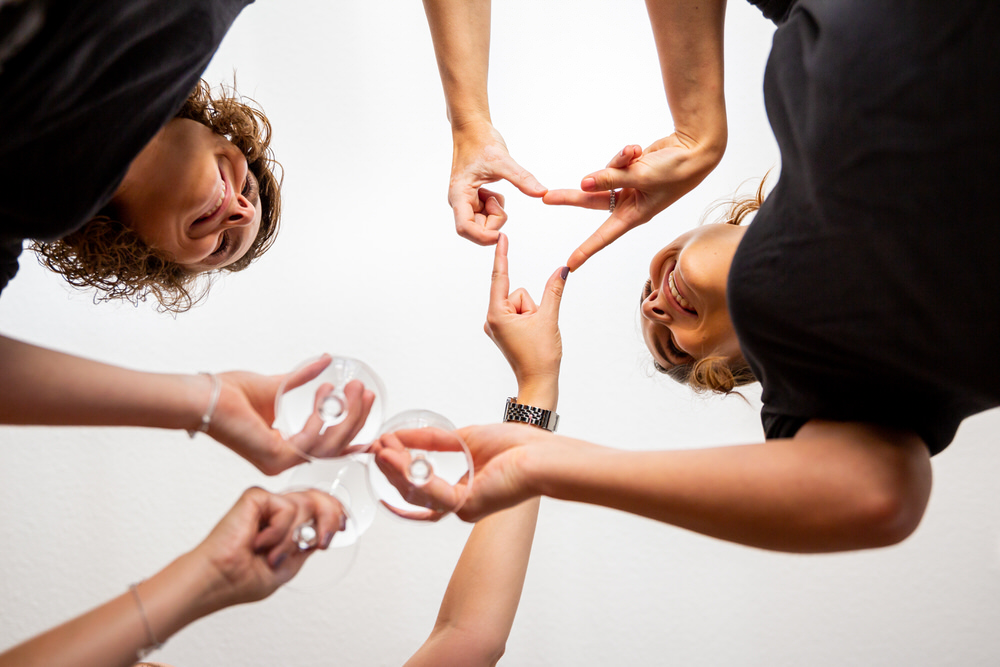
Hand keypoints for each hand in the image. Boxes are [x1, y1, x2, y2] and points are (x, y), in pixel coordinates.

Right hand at [191, 487, 346, 610]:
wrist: (218, 580)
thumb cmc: (242, 578)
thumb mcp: (289, 564)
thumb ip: (308, 543)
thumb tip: (326, 531)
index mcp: (286, 526)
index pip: (319, 507)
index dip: (336, 512)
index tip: (342, 527)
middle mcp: (278, 512)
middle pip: (318, 497)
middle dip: (329, 517)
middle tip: (320, 541)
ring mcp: (268, 503)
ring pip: (306, 504)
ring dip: (292, 539)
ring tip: (273, 556)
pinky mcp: (256, 497)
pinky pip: (287, 507)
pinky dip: (279, 531)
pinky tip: (260, 542)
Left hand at [208, 355, 375, 474]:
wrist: (207, 397)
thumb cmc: (229, 395)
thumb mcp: (277, 385)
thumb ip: (302, 378)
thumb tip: (325, 359)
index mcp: (283, 447)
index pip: (326, 446)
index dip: (351, 434)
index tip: (369, 419)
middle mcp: (283, 459)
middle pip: (335, 446)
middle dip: (356, 419)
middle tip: (366, 393)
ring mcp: (280, 461)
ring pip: (329, 445)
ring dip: (348, 416)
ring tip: (356, 391)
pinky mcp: (276, 456)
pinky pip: (311, 440)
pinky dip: (322, 416)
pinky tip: (325, 395)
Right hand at [371, 422, 552, 521]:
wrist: (542, 454)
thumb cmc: (519, 446)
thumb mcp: (466, 438)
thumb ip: (434, 441)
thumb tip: (404, 436)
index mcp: (463, 491)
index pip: (422, 487)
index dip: (399, 471)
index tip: (383, 450)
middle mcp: (460, 505)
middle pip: (414, 492)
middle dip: (392, 469)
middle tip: (376, 449)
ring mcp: (463, 508)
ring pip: (418, 493)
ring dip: (396, 470)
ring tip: (381, 450)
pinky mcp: (467, 505)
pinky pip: (431, 491)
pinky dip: (410, 473)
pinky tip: (396, 458)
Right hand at [449, 121, 546, 244]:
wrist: (473, 129)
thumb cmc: (481, 141)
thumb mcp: (504, 161)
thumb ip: (522, 179)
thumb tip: (542, 193)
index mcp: (459, 194)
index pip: (465, 228)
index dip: (482, 236)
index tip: (501, 234)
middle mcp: (460, 201)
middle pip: (477, 229)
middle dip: (494, 220)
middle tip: (500, 199)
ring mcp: (466, 201)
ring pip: (483, 223)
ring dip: (495, 212)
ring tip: (495, 190)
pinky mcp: (473, 199)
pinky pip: (487, 213)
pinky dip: (496, 206)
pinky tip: (494, 190)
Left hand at [485, 234, 565, 386]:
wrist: (538, 383)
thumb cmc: (540, 357)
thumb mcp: (549, 319)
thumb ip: (554, 290)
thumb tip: (562, 269)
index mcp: (496, 315)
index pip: (500, 278)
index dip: (502, 256)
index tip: (501, 238)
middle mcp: (491, 319)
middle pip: (517, 293)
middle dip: (531, 306)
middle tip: (535, 328)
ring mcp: (496, 326)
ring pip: (520, 303)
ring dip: (531, 314)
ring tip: (533, 334)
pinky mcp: (503, 330)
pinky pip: (519, 313)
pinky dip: (529, 319)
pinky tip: (530, 336)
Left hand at [544, 135, 723, 269]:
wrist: (696, 149)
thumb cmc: (676, 170)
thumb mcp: (641, 176)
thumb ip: (610, 178)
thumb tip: (582, 183)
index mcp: (634, 215)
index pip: (604, 236)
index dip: (586, 250)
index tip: (569, 264)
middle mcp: (629, 203)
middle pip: (592, 201)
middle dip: (570, 197)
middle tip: (546, 196)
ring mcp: (628, 186)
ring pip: (605, 175)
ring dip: (617, 162)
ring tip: (633, 152)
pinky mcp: (629, 170)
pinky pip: (616, 162)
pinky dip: (625, 154)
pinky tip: (637, 148)